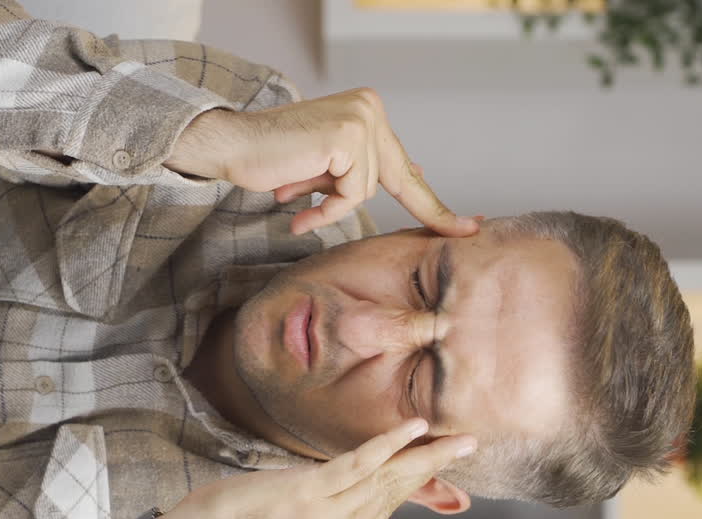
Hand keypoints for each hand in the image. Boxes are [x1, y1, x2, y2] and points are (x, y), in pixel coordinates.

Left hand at [156, 419, 475, 518]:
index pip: (388, 510)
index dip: (414, 483)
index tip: (436, 460)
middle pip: (397, 493)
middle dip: (435, 467)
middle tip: (469, 444)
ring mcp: (328, 516)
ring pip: (388, 479)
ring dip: (425, 453)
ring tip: (457, 437)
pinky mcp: (310, 493)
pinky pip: (360, 464)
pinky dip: (390, 443)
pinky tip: (414, 428)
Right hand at [167, 88, 479, 236]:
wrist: (232, 146)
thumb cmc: (273, 159)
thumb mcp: (325, 166)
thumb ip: (360, 170)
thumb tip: (415, 174)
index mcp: (368, 110)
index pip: (403, 165)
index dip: (434, 202)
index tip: (468, 225)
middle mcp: (370, 108)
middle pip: (396, 179)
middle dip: (425, 210)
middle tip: (469, 228)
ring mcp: (361, 119)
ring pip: (368, 189)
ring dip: (332, 202)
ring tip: (295, 191)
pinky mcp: (348, 137)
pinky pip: (351, 193)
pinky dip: (325, 204)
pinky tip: (294, 194)